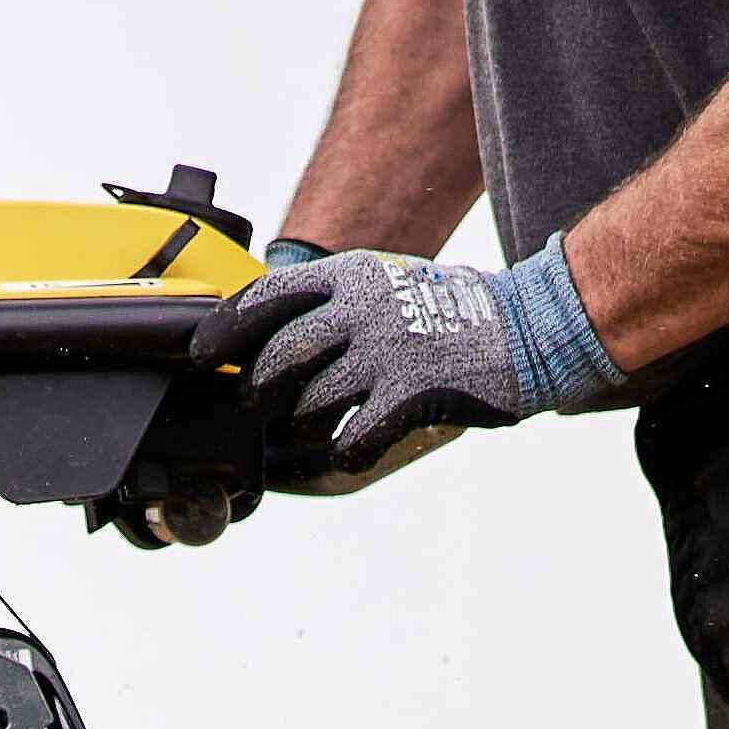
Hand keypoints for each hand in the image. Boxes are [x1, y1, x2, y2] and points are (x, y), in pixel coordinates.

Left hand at [211, 243, 618, 471]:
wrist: (527, 325)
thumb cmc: (444, 313)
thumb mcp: (382, 284)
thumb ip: (329, 305)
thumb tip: (264, 339)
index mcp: (349, 277)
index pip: (267, 296)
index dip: (226, 328)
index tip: (201, 355)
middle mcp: (362, 309)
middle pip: (280, 356)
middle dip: (258, 389)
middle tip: (255, 406)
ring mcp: (387, 350)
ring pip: (312, 401)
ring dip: (302, 424)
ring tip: (308, 429)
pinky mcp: (413, 392)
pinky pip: (355, 437)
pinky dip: (344, 452)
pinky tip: (350, 450)